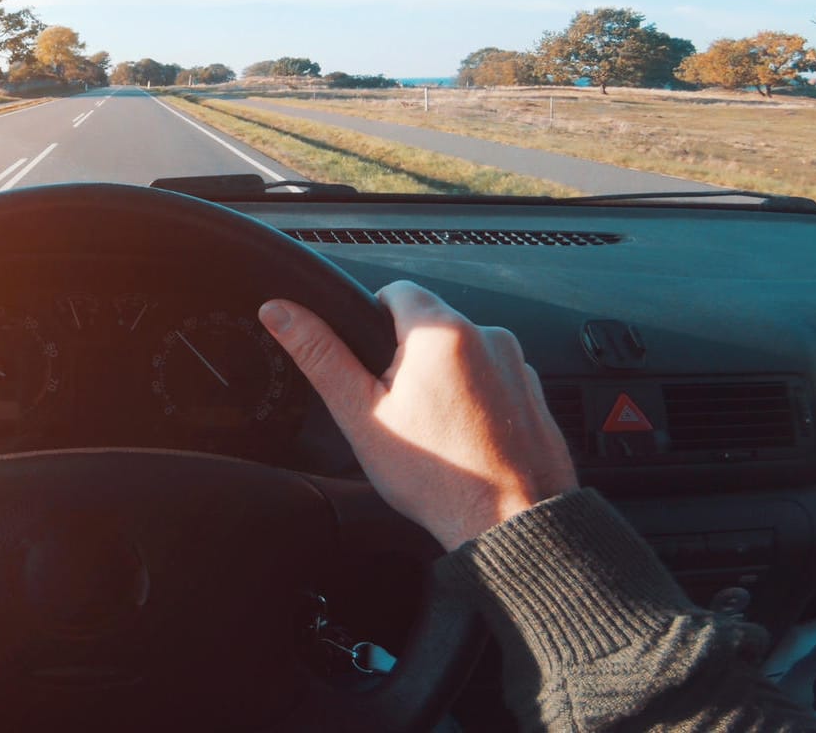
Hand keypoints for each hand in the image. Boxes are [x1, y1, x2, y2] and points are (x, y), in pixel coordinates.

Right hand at [259, 281, 576, 550]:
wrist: (511, 524)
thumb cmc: (440, 478)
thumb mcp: (361, 415)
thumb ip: (319, 354)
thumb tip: (281, 313)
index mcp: (441, 331)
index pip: (395, 291)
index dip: (371, 323)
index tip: (371, 367)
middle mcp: (488, 336)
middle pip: (429, 324)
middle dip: (406, 358)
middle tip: (397, 410)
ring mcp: (517, 365)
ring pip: (462, 353)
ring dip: (443, 378)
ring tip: (434, 431)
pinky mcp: (534, 393)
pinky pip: (492, 379)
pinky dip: (475, 399)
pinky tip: (463, 439)